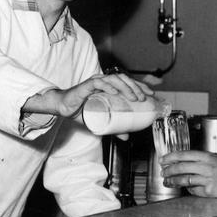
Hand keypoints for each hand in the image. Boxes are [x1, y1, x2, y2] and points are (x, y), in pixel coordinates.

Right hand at [23, 73, 153, 119]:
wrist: (64, 108)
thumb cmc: (82, 110)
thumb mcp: (101, 121)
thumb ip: (114, 128)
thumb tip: (126, 137)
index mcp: (109, 87)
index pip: (128, 83)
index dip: (141, 86)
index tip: (151, 95)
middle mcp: (104, 82)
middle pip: (124, 80)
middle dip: (136, 87)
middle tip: (143, 99)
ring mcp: (95, 82)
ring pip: (114, 79)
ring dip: (126, 87)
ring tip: (133, 97)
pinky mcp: (86, 86)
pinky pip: (99, 83)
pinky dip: (108, 86)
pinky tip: (115, 92)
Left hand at [160, 150, 216, 196]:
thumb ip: (202, 160)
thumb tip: (187, 163)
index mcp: (207, 156)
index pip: (185, 155)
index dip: (172, 157)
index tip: (163, 160)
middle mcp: (206, 167)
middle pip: (182, 167)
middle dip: (169, 170)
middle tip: (163, 172)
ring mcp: (208, 179)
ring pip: (185, 180)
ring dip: (174, 181)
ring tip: (168, 182)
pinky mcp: (210, 191)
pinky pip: (195, 190)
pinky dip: (189, 189)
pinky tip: (186, 189)